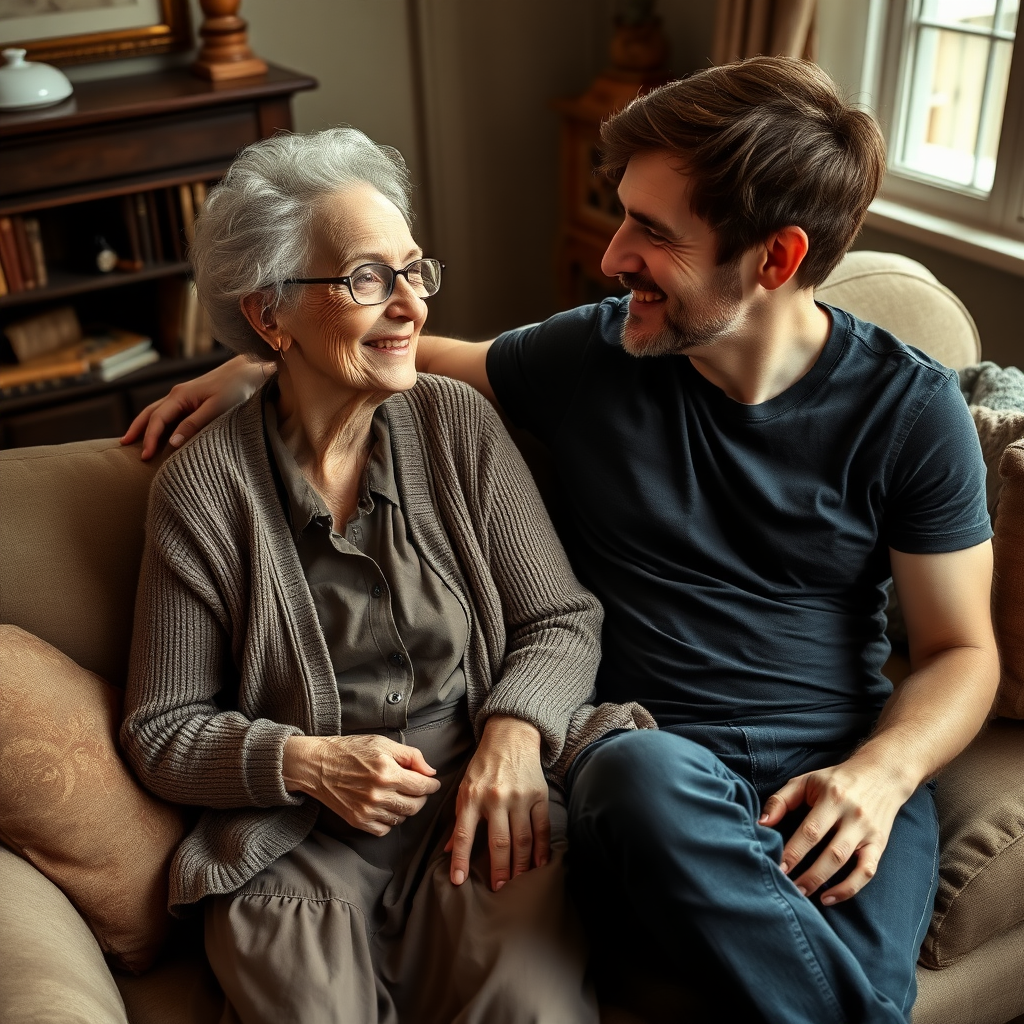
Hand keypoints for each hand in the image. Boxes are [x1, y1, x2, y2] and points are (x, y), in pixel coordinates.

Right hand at [121, 355, 268, 459]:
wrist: (247, 372)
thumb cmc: (235, 390)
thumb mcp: (216, 409)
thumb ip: (194, 425)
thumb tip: (172, 443)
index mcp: (180, 396)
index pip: (157, 420)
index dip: (149, 439)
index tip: (144, 457)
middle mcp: (177, 394)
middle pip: (149, 413)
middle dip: (136, 430)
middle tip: (124, 446)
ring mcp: (183, 396)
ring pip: (156, 411)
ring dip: (144, 425)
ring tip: (133, 439)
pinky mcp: (191, 399)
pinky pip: (167, 412)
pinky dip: (157, 421)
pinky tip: (157, 430)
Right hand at [283, 734, 439, 835]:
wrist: (318, 765)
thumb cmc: (350, 751)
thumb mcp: (382, 743)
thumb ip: (411, 756)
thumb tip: (430, 772)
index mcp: (387, 772)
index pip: (422, 786)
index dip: (432, 785)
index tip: (433, 783)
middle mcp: (378, 794)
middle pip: (415, 805)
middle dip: (422, 797)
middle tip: (418, 789)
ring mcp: (367, 810)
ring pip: (401, 818)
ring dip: (406, 808)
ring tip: (400, 796)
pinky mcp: (358, 821)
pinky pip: (385, 829)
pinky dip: (390, 820)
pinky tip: (386, 807)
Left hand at [445, 715, 548, 890]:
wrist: (510, 736)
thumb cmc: (484, 765)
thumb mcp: (464, 787)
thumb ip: (458, 818)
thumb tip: (447, 850)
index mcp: (472, 797)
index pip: (463, 835)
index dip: (460, 860)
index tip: (458, 881)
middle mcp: (495, 798)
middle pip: (498, 842)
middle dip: (498, 870)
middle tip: (498, 888)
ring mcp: (519, 797)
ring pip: (522, 839)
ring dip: (520, 865)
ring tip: (518, 882)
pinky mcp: (538, 795)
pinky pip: (541, 828)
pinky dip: (541, 849)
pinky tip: (539, 864)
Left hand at [759, 756, 912, 904]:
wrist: (881, 774)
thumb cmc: (835, 780)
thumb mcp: (806, 781)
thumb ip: (781, 800)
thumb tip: (761, 823)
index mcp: (832, 797)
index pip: (811, 830)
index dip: (794, 852)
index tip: (778, 868)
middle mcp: (853, 815)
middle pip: (831, 852)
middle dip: (809, 875)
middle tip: (789, 888)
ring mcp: (868, 832)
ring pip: (848, 864)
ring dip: (824, 883)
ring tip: (802, 894)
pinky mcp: (879, 844)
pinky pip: (867, 871)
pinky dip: (850, 888)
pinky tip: (830, 897)